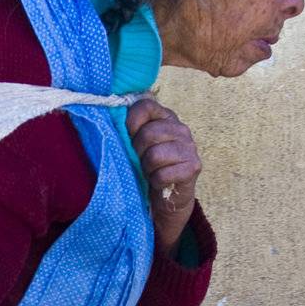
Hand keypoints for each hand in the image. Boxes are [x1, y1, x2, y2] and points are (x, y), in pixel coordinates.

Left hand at [126, 96, 201, 253]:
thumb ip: (130, 129)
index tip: (129, 137)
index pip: (145, 107)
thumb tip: (112, 117)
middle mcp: (181, 129)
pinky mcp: (193, 167)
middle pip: (148, 134)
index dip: (131, 123)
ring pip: (154, 155)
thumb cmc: (149, 168)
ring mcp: (190, 148)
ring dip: (147, 169)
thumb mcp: (137, 146)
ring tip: (150, 172)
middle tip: (141, 162)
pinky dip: (156, 182)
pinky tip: (159, 182)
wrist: (168, 198)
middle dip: (138, 152)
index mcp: (166, 118)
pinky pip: (162, 174)